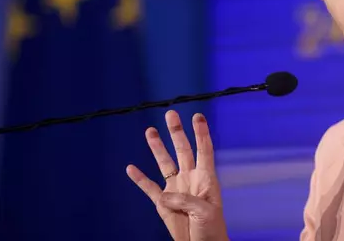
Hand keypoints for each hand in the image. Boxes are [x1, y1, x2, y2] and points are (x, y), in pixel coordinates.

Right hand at [126, 110, 228, 240]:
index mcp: (206, 178)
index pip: (204, 150)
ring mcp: (176, 190)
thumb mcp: (205, 211)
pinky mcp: (163, 204)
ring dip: (157, 148)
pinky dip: (140, 179)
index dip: (201, 133)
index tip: (198, 116)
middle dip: (176, 132)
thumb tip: (165, 194)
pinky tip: (131, 168)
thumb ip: (186, 199)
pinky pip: (149, 188)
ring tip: (150, 131)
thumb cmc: (212, 230)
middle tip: (170, 114)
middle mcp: (190, 179)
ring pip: (165, 163)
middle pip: (182, 150)